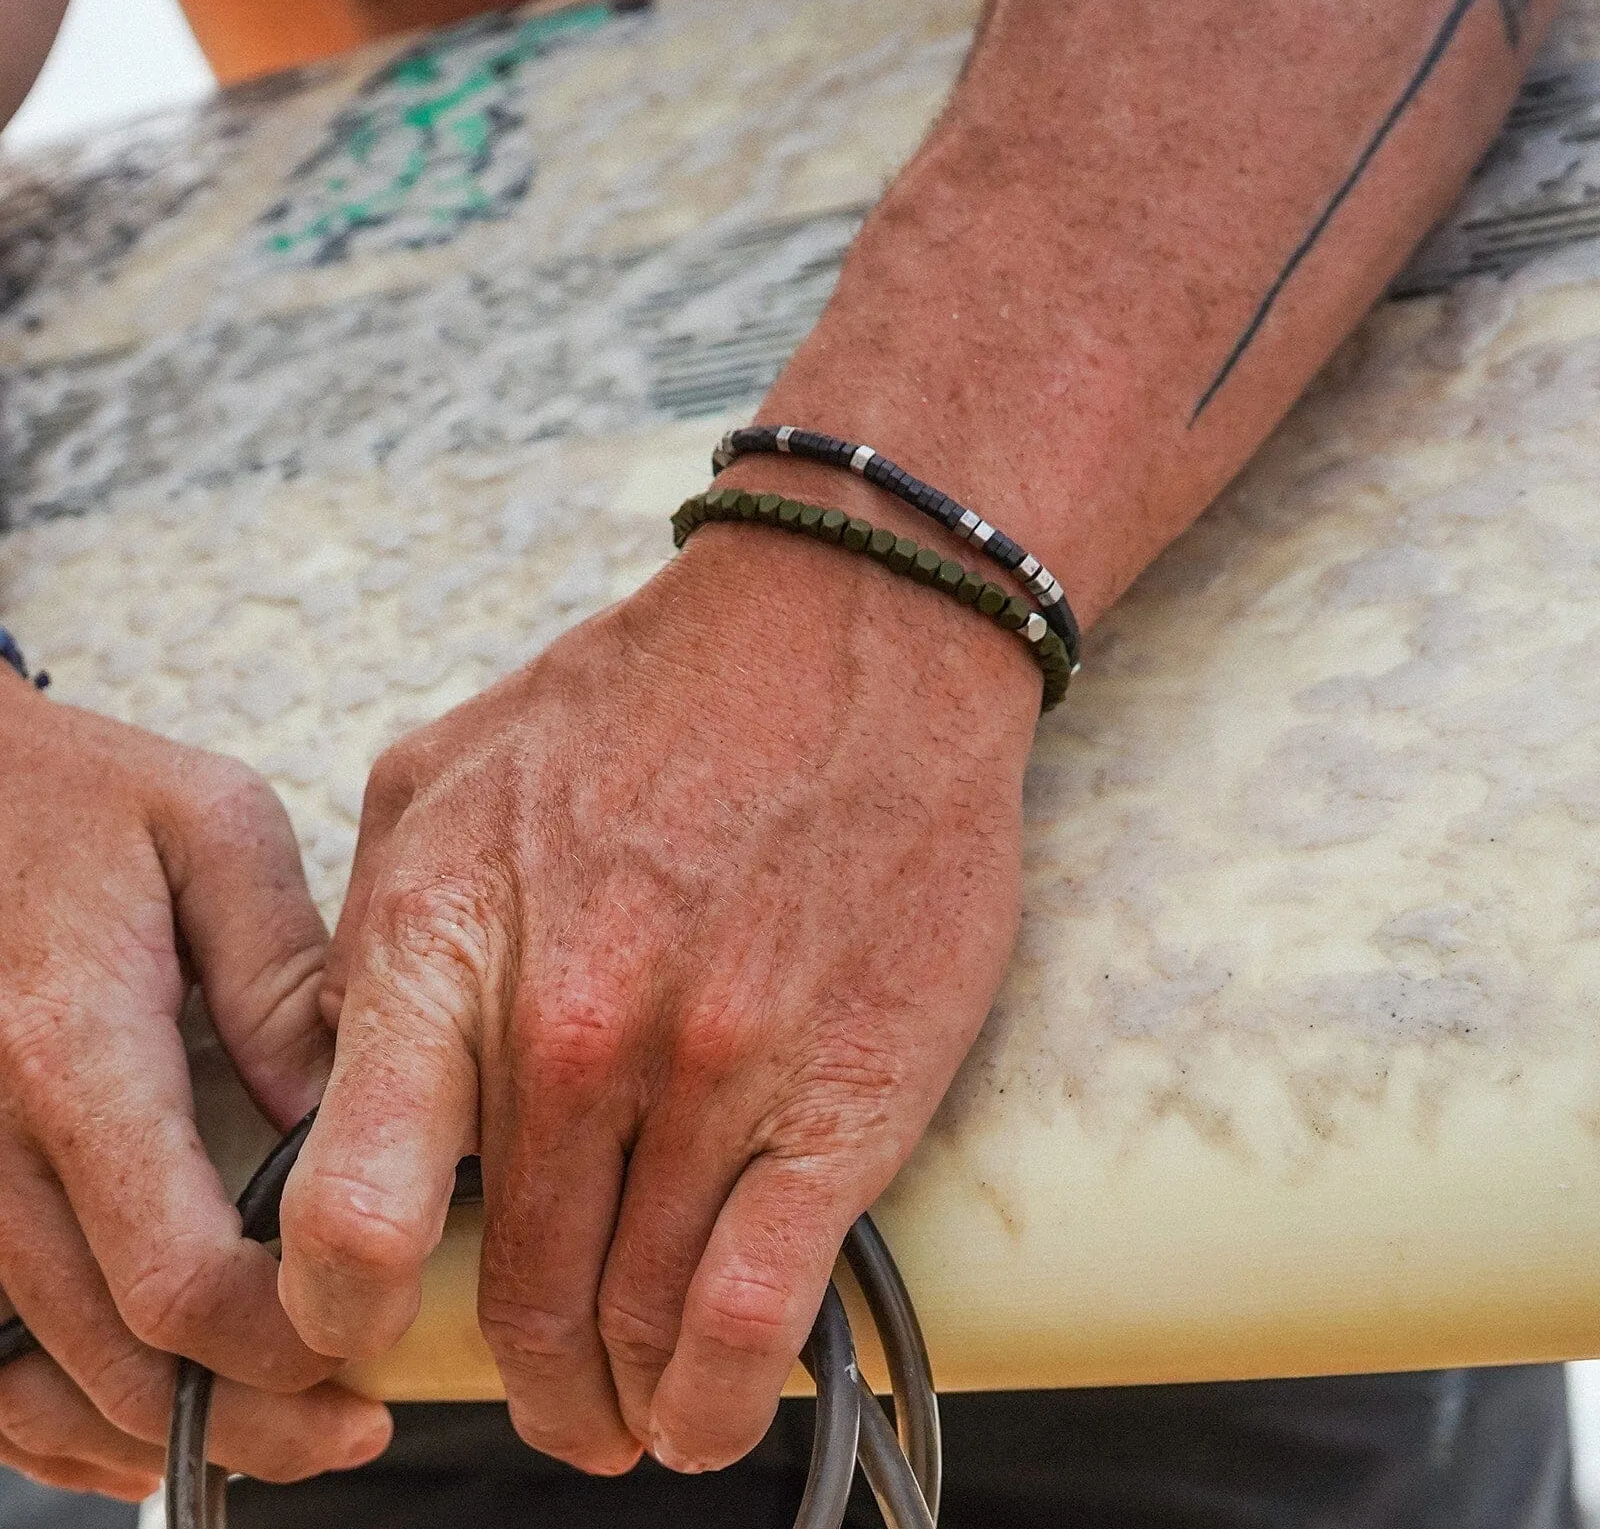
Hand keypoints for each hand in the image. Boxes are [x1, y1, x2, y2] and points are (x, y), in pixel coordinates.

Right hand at [0, 675, 390, 1498]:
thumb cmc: (71, 793)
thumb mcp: (206, 830)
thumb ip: (277, 974)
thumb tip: (342, 1107)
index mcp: (70, 1052)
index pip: (174, 1272)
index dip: (279, 1340)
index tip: (370, 1336)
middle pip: (113, 1355)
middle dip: (248, 1411)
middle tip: (357, 1422)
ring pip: (34, 1380)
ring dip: (158, 1433)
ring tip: (284, 1435)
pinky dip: (48, 1421)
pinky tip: (136, 1434)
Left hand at [279, 518, 1038, 1473]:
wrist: (850, 635)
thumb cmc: (652, 700)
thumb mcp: (447, 776)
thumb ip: (373, 930)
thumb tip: (346, 1065)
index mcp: (453, 942)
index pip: (350, 1212)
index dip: (340, 1318)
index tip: (366, 1336)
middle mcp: (575, 1028)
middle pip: (514, 1296)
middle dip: (516, 1377)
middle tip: (536, 1390)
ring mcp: (714, 1073)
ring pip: (633, 1325)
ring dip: (614, 1403)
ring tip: (617, 1410)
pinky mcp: (841, 1098)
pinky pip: (755, 1316)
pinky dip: (717, 1402)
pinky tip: (701, 1417)